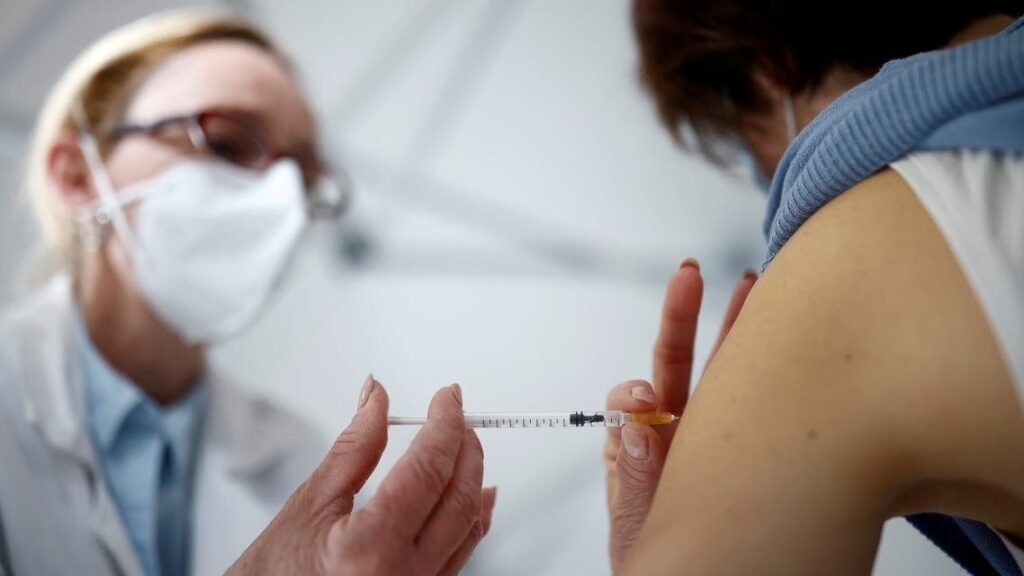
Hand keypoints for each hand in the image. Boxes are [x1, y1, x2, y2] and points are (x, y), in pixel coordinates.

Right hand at [228, 377, 496, 575]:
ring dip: (473, 478)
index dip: (444, 425)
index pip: (427, 471)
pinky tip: (474, 493)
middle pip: (459, 498)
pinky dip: (472, 516)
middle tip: (455, 414)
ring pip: (470, 527)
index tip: (447, 399)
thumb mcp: (309, 504)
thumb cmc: (276, 575)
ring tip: (464, 442)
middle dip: (465, 447)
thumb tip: (377, 401)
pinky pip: (463, 553)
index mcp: (370, 550)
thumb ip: (354, 448)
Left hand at [605, 261, 755, 571]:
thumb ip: (633, 483)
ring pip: (726, 372)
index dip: (634, 390)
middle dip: (682, 317)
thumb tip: (635, 427)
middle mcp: (677, 434)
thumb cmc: (669, 564)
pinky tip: (791, 337)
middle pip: (677, 364)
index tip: (646, 396)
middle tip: (689, 274)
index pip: (630, 401)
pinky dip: (775, 366)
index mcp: (640, 451)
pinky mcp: (755, 446)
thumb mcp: (639, 531)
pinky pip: (763, 401)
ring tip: (752, 286)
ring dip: (736, 327)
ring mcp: (717, 436)